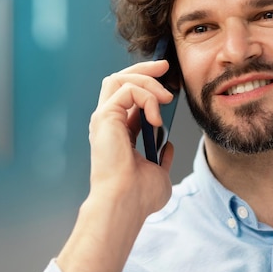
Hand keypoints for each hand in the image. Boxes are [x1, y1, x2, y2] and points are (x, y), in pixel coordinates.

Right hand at [55, 60, 174, 271]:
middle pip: (119, 79)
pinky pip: (128, 90)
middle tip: (165, 68)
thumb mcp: (158, 172)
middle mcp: (107, 122)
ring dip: (147, 81)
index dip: (146, 84)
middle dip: (144, 69)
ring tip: (166, 97)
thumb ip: (162, 157)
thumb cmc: (138, 196)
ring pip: (120, 78)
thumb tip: (168, 146)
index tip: (168, 81)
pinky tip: (156, 118)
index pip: (127, 96)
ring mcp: (104, 118)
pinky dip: (147, 97)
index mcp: (117, 133)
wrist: (126, 203)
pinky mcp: (105, 116)